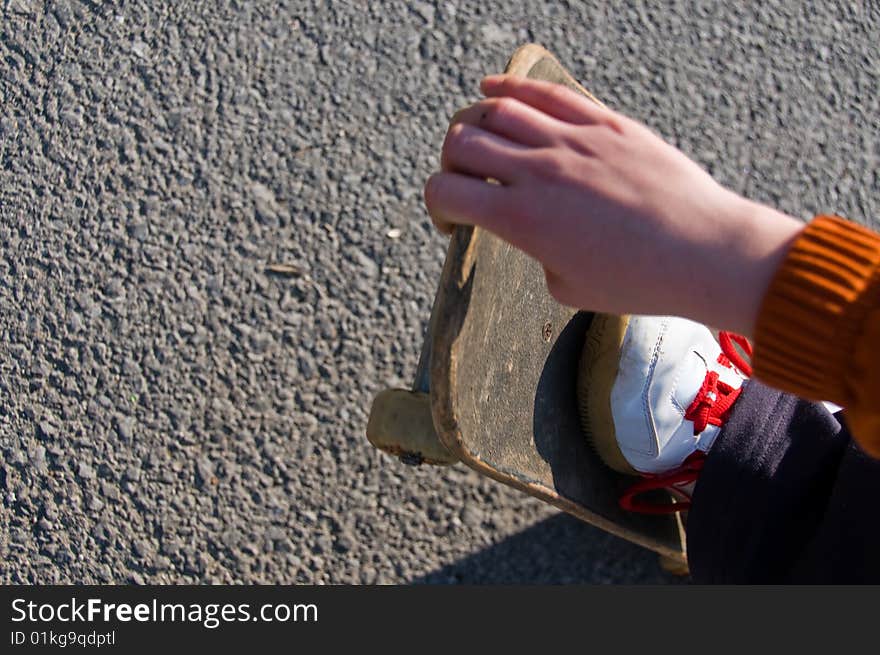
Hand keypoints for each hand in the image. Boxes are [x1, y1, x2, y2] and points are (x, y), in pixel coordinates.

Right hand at [424, 74, 802, 335]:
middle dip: (451, 165)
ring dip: (474, 124)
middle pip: (461, 142)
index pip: (444, 191)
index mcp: (521, 220)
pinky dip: (509, 87)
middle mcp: (537, 172)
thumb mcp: (565, 287)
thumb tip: (531, 228)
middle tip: (467, 182)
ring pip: (496, 110)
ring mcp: (571, 141)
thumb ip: (533, 251)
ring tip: (479, 139)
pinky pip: (545, 93)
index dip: (436, 205)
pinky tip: (492, 89)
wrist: (703, 253)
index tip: (454, 220)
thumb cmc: (637, 282)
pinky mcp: (603, 123)